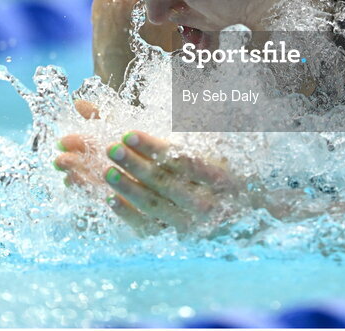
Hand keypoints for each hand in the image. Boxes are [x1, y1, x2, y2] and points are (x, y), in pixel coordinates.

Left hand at [101, 130, 245, 235]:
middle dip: (136, 166)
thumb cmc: (215, 174)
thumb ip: (189, 133)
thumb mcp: (211, 152)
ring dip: (129, 189)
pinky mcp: (175, 239)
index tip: (129, 135)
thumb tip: (165, 104)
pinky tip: (111, 199)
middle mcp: (207, 203)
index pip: (183, 160)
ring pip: (156, 205)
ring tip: (108, 172)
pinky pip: (148, 228)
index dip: (154, 148)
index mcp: (219, 178)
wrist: (236, 219)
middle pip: (166, 183)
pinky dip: (128, 214)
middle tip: (112, 149)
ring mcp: (191, 224)